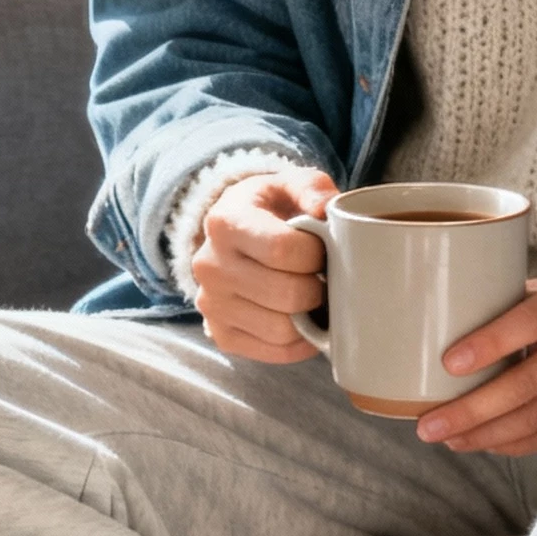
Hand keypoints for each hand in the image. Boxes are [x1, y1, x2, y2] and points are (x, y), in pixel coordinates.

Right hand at [190, 165, 337, 362]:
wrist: (233, 234)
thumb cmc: (270, 209)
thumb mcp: (289, 183)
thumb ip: (312, 187)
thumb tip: (327, 207)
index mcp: (225, 223)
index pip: (284, 251)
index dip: (316, 254)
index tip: (320, 248)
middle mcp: (210, 266)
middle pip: (287, 295)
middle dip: (318, 287)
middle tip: (321, 276)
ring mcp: (211, 304)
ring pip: (283, 329)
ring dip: (310, 317)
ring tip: (312, 296)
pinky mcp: (220, 334)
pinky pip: (274, 352)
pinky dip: (299, 342)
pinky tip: (303, 320)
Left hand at [417, 267, 536, 454]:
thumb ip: (511, 308)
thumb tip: (447, 331)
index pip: (527, 323)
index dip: (488, 345)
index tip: (449, 363)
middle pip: (525, 386)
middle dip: (471, 412)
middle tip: (428, 425)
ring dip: (487, 435)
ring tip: (449, 439)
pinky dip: (516, 444)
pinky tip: (485, 444)